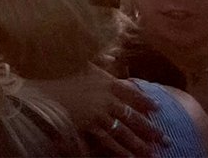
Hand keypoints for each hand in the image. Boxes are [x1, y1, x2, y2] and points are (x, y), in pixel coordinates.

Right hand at [32, 66, 161, 157]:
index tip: (158, 109)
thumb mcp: (78, 62)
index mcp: (104, 80)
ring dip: (141, 144)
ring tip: (153, 154)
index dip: (145, 102)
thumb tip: (110, 59)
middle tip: (166, 140)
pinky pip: (111, 142)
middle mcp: (106, 97)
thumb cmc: (56, 73)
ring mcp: (99, 113)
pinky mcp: (91, 127)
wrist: (41, 89)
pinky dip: (122, 152)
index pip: (131, 92)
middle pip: (133, 116)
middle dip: (151, 130)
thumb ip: (96, 64)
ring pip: (126, 132)